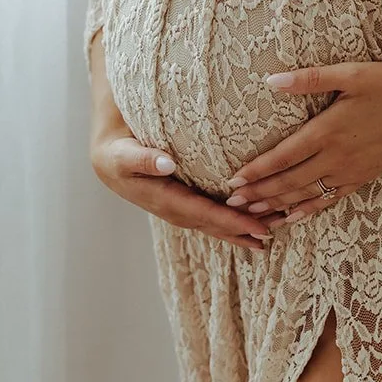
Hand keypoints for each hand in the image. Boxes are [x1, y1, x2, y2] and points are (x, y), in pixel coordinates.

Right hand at [90, 123, 274, 251]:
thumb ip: (142, 158)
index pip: (201, 213)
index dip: (229, 220)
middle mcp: (172, 208)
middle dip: (243, 229)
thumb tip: (167, 164)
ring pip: (214, 222)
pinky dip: (232, 219)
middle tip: (275, 231)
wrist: (106, 155)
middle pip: (212, 223)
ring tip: (272, 231)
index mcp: (160, 198)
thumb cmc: (115, 150)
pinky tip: (252, 221)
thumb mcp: (121, 153)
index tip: (256, 226)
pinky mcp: (184, 200)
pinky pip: (211, 212)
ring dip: (241, 228)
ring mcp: (178, 206)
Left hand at [223, 61, 381, 228]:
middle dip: (259, 193)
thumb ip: (310, 78)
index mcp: (328, 130)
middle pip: (289, 181)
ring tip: (252, 214)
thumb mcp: (352, 73)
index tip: (233, 180)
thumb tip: (272, 79)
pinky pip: (330, 200)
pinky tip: (292, 217)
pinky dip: (308, 210)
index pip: (283, 156)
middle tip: (232, 204)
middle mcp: (335, 156)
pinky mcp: (363, 177)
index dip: (257, 170)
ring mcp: (350, 171)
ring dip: (277, 205)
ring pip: (306, 194)